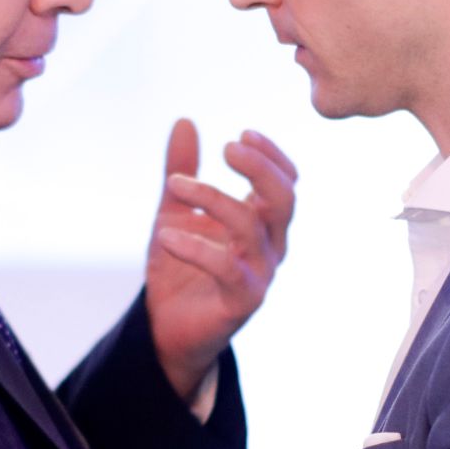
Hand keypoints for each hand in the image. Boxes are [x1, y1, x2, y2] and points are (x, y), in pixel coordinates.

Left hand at [145, 119, 295, 401]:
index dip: (271, 157)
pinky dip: (196, 247)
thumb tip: (184, 121)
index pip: (285, 183)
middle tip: (228, 148)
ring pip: (252, 228)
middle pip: (283, 200)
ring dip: (214, 199)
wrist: (165, 327)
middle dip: (260, 169)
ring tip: (175, 185)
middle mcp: (269, 247)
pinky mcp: (242, 302)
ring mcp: (260, 275)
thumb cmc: (179, 268)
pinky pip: (227, 268)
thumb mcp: (174, 211)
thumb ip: (181, 170)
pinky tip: (164, 235)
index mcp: (262, 223)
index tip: (242, 134)